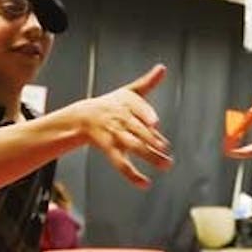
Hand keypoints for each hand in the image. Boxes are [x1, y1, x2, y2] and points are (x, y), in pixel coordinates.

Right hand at [80, 64, 172, 186]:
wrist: (84, 116)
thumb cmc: (113, 104)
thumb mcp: (130, 91)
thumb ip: (148, 82)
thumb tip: (163, 68)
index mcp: (126, 104)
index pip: (137, 109)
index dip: (145, 116)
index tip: (154, 123)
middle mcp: (120, 120)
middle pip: (138, 131)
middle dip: (152, 141)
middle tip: (166, 150)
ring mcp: (115, 136)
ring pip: (133, 147)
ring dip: (149, 157)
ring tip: (166, 165)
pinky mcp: (110, 150)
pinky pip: (121, 164)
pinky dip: (132, 175)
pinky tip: (145, 183)